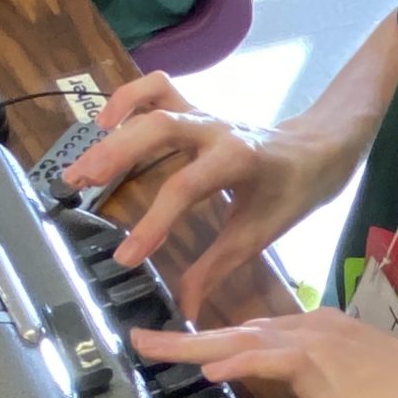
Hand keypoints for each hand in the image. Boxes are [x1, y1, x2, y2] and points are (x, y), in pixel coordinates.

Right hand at [68, 72, 338, 321]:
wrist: (318, 148)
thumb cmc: (291, 193)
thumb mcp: (258, 234)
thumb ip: (216, 268)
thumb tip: (185, 310)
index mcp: (238, 161)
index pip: (184, 187)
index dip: (152, 223)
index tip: (125, 259)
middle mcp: (217, 129)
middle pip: (160, 128)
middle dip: (116, 154)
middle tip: (78, 186)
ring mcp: (205, 113)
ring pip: (154, 103)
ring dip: (113, 130)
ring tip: (79, 168)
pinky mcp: (195, 107)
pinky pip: (158, 88)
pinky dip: (129, 98)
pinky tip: (105, 124)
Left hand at [132, 309, 397, 397]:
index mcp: (318, 335)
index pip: (254, 337)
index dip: (214, 344)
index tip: (181, 348)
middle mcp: (311, 329)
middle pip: (236, 332)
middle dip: (184, 338)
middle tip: (140, 340)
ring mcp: (315, 343)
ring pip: (241, 340)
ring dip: (192, 346)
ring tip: (150, 350)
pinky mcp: (322, 363)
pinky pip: (269, 361)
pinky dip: (237, 364)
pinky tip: (209, 371)